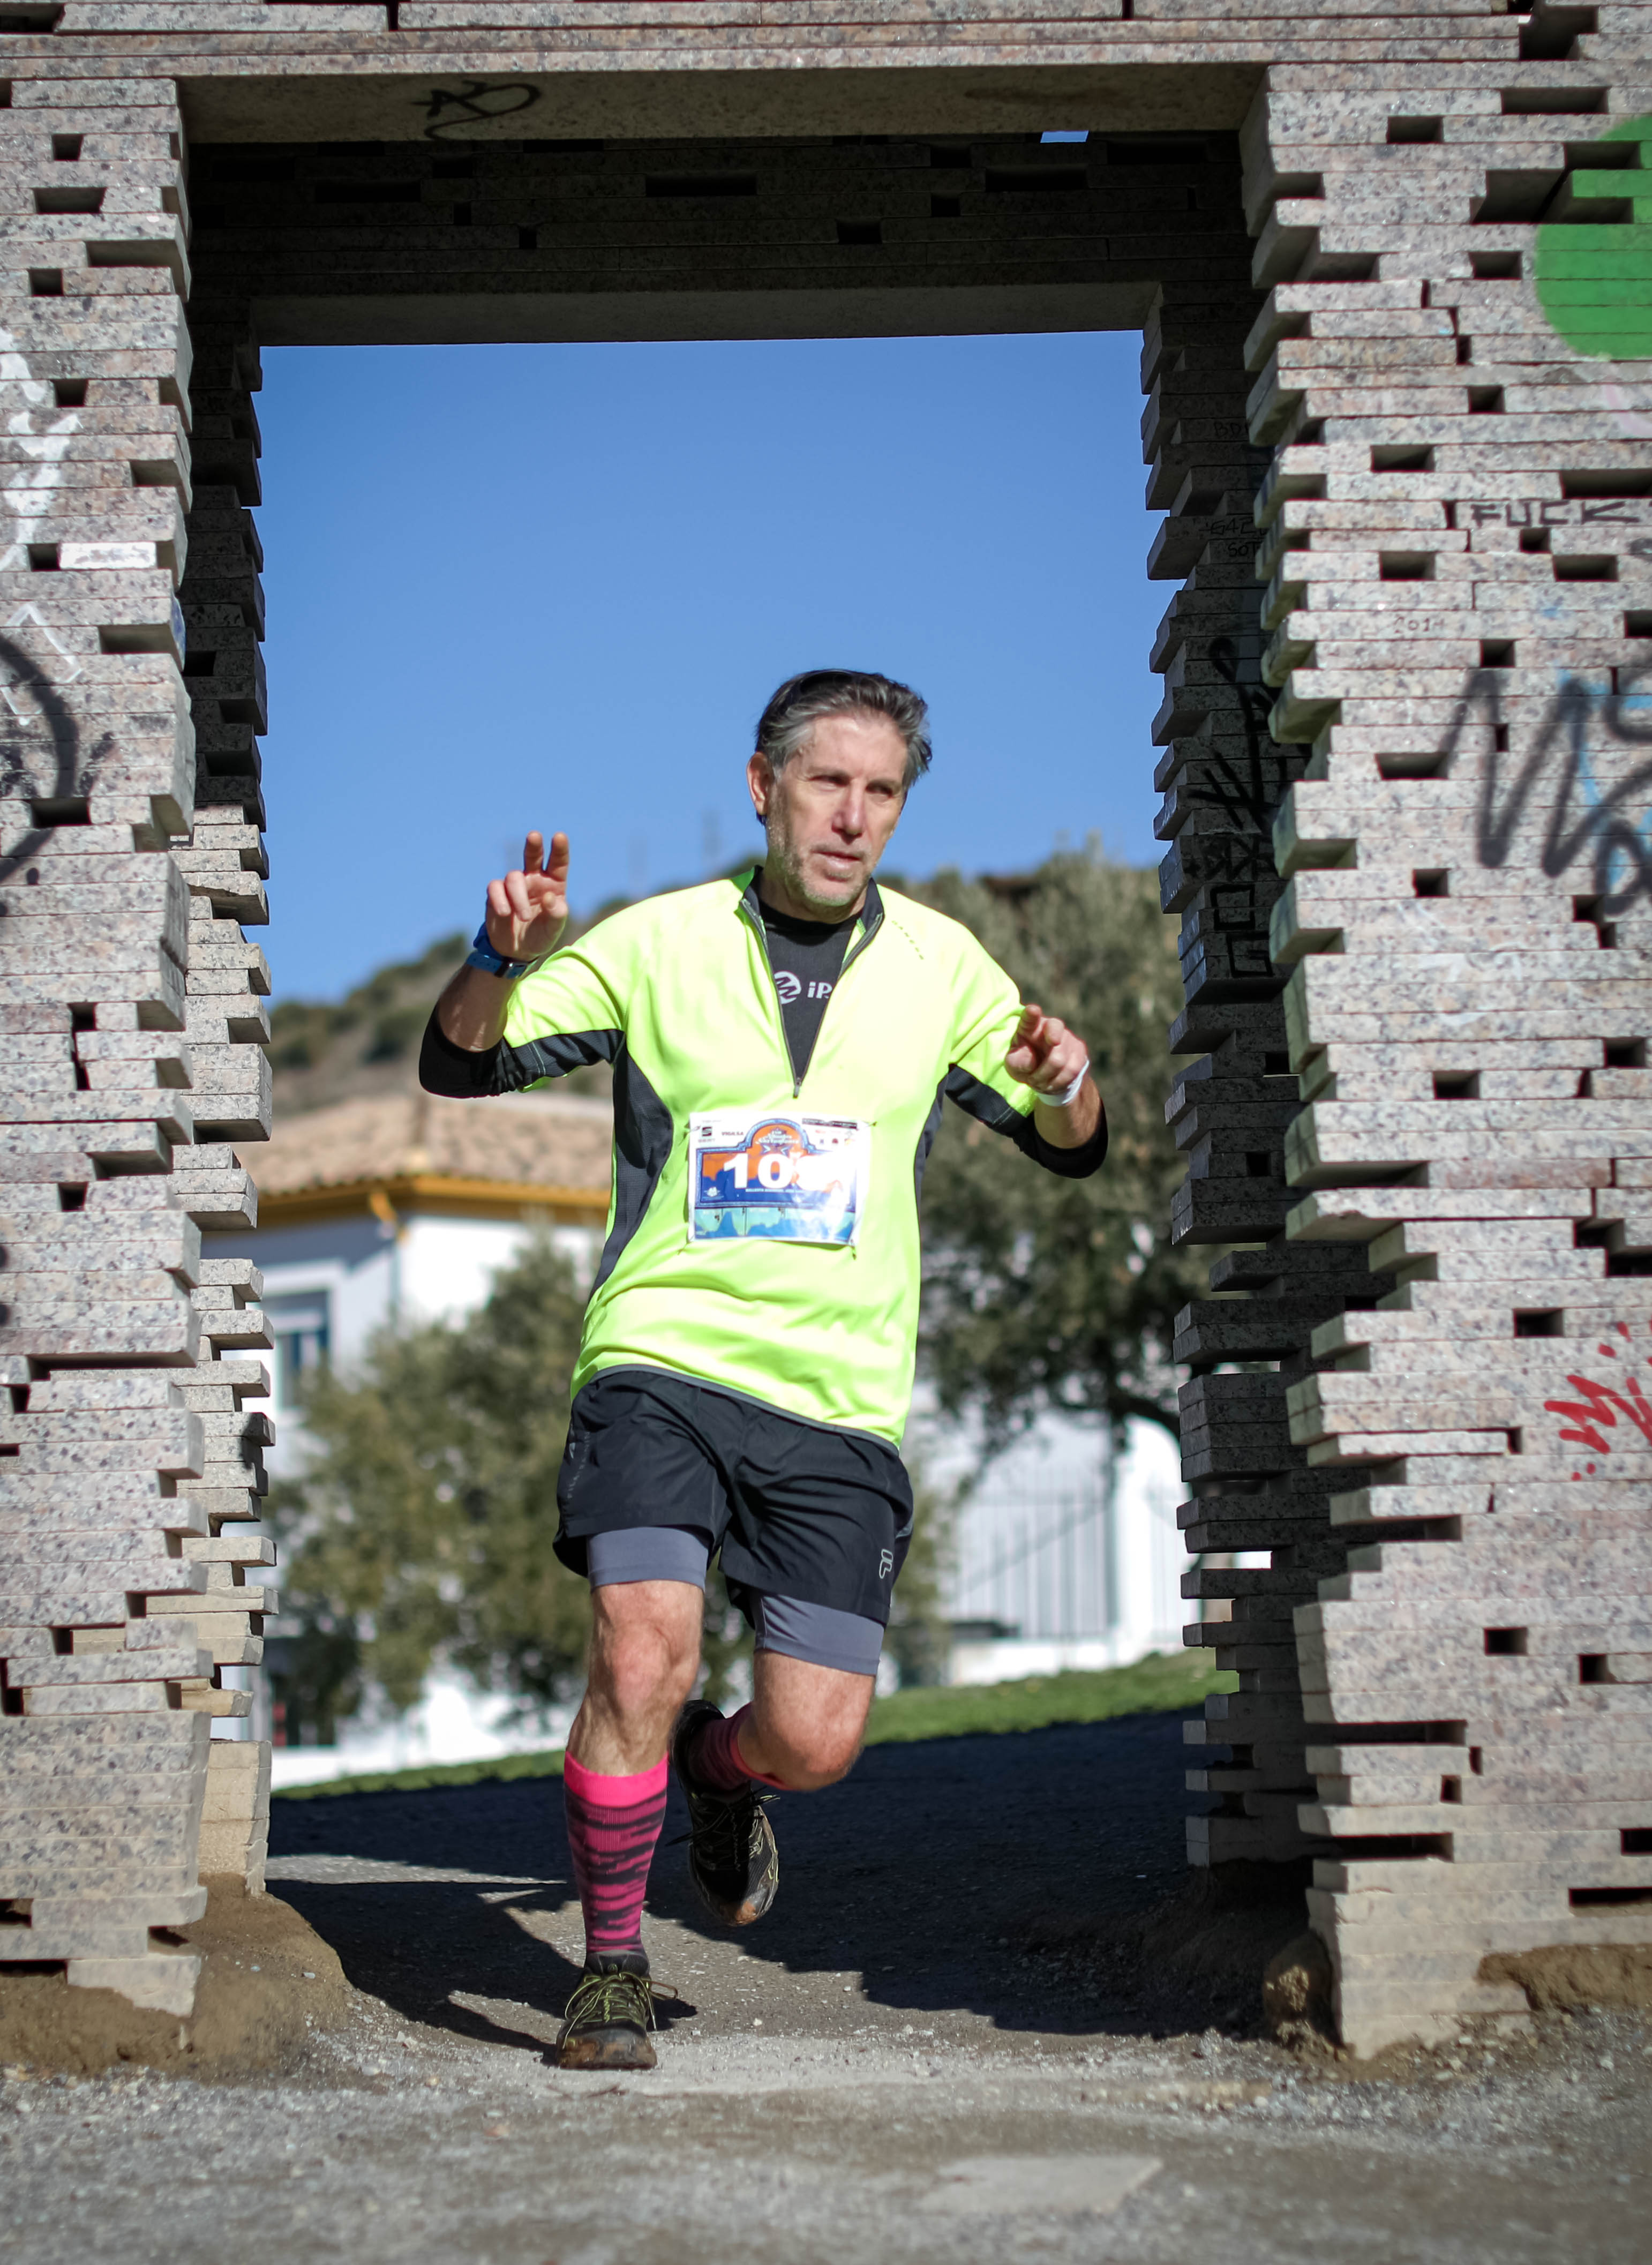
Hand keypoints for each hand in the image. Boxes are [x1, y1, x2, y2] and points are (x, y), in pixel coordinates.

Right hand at [484, 830, 568, 963]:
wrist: (516, 950)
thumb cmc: (540, 936)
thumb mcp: (553, 930)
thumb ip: (556, 915)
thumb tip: (551, 897)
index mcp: (553, 884)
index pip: (558, 863)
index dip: (559, 849)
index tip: (559, 836)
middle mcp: (534, 880)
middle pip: (533, 856)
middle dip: (534, 845)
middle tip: (534, 836)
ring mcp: (515, 885)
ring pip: (513, 877)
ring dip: (518, 896)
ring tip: (524, 916)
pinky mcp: (497, 893)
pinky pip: (495, 887)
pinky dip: (499, 899)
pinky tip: (505, 913)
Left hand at [1006, 1002, 1087, 1100]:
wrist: (1046, 1074)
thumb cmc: (1026, 1063)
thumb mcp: (1014, 1065)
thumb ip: (1016, 1062)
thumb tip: (1030, 1060)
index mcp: (1029, 1025)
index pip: (1030, 1016)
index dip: (1031, 1013)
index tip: (1033, 1011)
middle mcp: (1050, 1025)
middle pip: (1052, 1039)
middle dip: (1041, 1066)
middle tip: (1032, 1079)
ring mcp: (1067, 1036)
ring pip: (1060, 1060)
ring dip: (1047, 1077)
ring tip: (1040, 1081)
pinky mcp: (1080, 1050)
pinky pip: (1071, 1070)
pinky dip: (1058, 1082)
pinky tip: (1051, 1083)